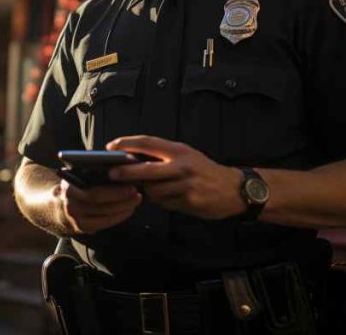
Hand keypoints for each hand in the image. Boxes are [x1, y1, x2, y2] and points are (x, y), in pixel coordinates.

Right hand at [54, 178, 141, 235]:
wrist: (57, 207)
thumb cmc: (74, 186)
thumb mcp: (76, 176)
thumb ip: (90, 172)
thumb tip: (118, 169)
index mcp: (68, 188)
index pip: (94, 193)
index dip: (114, 191)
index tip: (131, 185)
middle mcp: (70, 205)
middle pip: (101, 204)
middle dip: (122, 199)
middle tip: (137, 193)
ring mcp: (76, 218)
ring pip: (104, 214)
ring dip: (123, 208)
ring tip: (136, 200)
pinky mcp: (82, 228)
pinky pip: (104, 224)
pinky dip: (118, 217)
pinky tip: (128, 210)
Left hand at [107, 135, 246, 219]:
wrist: (234, 189)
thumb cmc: (205, 170)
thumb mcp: (187, 155)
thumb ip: (164, 156)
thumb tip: (133, 159)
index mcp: (179, 150)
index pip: (148, 143)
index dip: (127, 143)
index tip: (111, 147)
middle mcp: (181, 165)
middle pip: (145, 169)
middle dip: (125, 172)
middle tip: (112, 174)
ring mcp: (185, 185)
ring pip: (153, 190)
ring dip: (148, 191)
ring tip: (152, 188)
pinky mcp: (189, 201)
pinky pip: (165, 202)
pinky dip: (162, 201)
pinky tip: (170, 197)